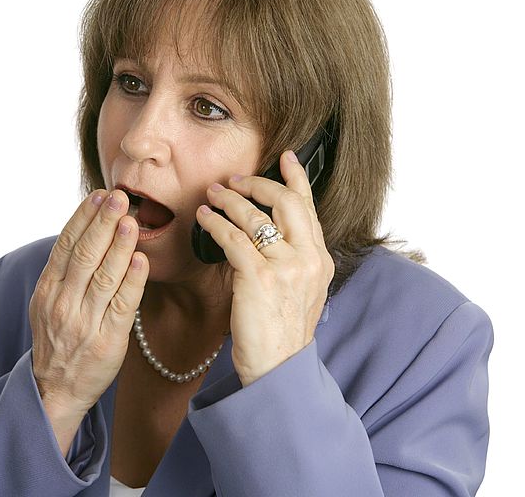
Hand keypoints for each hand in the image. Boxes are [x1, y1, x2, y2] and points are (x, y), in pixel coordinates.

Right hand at [29, 189, 148, 415]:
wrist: (55, 390)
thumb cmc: (59, 339)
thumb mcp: (49, 303)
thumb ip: (66, 272)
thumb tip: (88, 230)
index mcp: (48, 290)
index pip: (66, 246)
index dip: (83, 218)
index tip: (99, 196)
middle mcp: (63, 304)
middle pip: (85, 255)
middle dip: (103, 223)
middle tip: (119, 197)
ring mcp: (85, 323)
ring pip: (104, 276)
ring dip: (120, 246)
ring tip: (131, 220)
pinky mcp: (108, 340)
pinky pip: (123, 305)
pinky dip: (133, 280)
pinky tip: (142, 260)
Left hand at [195, 150, 334, 385]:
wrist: (277, 368)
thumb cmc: (282, 333)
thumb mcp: (302, 292)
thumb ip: (295, 260)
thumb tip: (271, 230)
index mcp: (321, 261)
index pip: (309, 208)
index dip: (297, 178)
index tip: (286, 157)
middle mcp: (309, 259)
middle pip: (286, 202)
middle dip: (258, 184)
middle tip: (235, 180)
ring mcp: (286, 267)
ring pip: (256, 216)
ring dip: (229, 199)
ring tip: (212, 194)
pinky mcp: (258, 276)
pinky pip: (233, 237)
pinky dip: (215, 222)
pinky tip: (203, 218)